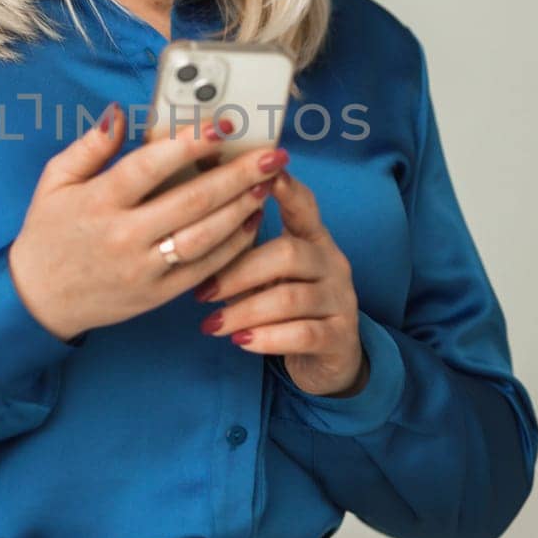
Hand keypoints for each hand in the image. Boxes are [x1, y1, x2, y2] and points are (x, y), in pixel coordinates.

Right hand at [7, 105, 289, 341]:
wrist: (39, 299)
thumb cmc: (48, 232)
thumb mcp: (55, 180)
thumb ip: (90, 146)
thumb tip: (120, 113)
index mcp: (99, 201)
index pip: (150, 166)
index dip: (190, 143)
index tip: (224, 125)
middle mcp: (124, 236)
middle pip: (192, 201)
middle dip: (238, 175)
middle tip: (271, 154)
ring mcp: (144, 268)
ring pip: (205, 236)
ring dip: (242, 208)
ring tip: (267, 184)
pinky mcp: (157, 294)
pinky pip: (204, 268)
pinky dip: (232, 244)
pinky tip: (250, 221)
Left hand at [195, 168, 368, 397]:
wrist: (327, 360)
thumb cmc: (286, 307)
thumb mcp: (269, 275)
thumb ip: (245, 250)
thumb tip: (197, 226)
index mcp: (314, 239)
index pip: (304, 205)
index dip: (286, 189)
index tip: (260, 176)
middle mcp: (333, 263)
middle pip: (288, 253)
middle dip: (239, 272)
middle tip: (202, 292)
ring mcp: (340, 300)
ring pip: (291, 298)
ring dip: (244, 311)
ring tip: (212, 324)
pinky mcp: (340, 337)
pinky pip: (303, 334)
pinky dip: (267, 338)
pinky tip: (241, 341)